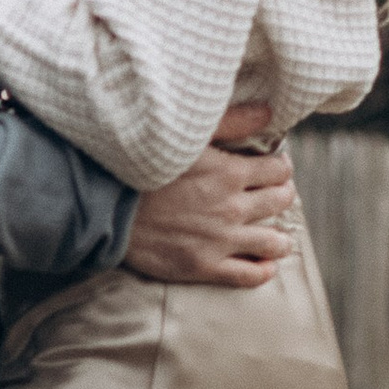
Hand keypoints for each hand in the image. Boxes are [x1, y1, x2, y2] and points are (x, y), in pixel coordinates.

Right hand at [126, 126, 296, 286]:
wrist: (106, 208)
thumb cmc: (143, 166)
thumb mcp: (187, 136)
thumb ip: (231, 121)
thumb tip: (269, 113)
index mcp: (230, 173)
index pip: (279, 170)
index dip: (279, 167)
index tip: (272, 168)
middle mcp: (232, 208)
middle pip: (281, 202)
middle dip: (282, 195)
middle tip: (273, 194)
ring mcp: (220, 241)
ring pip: (273, 243)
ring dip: (279, 237)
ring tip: (275, 234)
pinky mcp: (203, 266)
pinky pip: (249, 276)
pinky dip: (263, 270)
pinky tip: (264, 264)